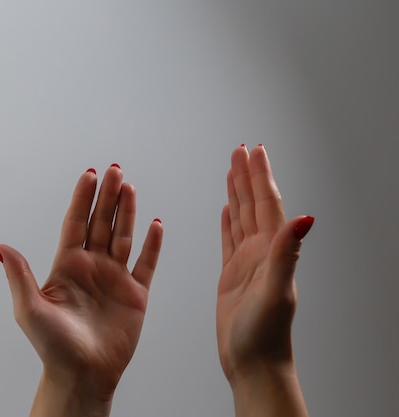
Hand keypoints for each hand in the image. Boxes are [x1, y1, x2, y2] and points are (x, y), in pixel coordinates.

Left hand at [0, 164, 162, 416]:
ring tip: (130, 188)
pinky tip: (156, 224)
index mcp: (66, 266)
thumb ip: (19, 274)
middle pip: (101, 223)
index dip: (82, 198)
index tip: (89, 174)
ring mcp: (114, 278)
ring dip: (127, 212)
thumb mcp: (29, 308)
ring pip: (123, 236)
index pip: (76, 223)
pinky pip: (146, 264)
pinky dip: (152, 244)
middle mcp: (91, 267)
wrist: (82, 375)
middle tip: (115, 169)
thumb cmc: (53, 346)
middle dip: (108, 196)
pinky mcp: (135, 294)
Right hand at [217, 145, 312, 415]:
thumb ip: (287, 252)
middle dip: (247, 176)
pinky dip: (227, 221)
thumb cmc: (265, 334)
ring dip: (237, 193)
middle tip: (241, 151)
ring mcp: (247, 262)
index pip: (266, 204)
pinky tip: (225, 210)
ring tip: (232, 171)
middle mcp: (261, 252)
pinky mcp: (231, 274)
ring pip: (241, 217)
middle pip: (253, 204)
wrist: (252, 362)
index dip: (260, 176)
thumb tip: (304, 218)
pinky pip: (228, 239)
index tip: (253, 152)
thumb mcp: (277, 290)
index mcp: (271, 250)